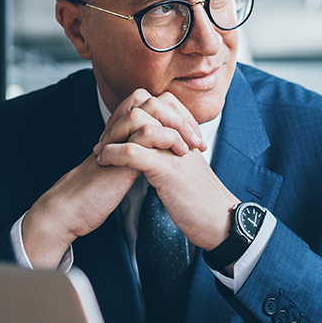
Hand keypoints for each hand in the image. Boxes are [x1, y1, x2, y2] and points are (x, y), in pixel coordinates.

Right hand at [20, 88, 218, 264]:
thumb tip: (157, 160)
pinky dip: (167, 138)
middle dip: (181, 116)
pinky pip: (145, 132)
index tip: (194, 139)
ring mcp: (119, 138)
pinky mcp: (119, 152)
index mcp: (123, 133)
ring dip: (177, 125)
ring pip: (150, 111)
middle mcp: (120, 130)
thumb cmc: (95, 195)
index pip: (155, 109)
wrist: (70, 210)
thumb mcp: (121, 173)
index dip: (178, 118)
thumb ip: (137, 160)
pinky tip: (180, 152)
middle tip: (197, 139)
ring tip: (191, 146)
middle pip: (154, 101)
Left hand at [90, 90, 236, 248]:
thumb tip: (147, 148)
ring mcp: (174, 149)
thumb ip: (169, 152)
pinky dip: (113, 154)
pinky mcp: (167, 169)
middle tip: (102, 142)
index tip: (114, 134)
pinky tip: (105, 162)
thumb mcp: (184, 168)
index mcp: (184, 132)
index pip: (154, 102)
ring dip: (112, 135)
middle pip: (144, 104)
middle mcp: (180, 134)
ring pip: (137, 122)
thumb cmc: (200, 199)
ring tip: (101, 153)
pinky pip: (132, 151)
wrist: (220, 220)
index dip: (129, 113)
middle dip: (117, 119)